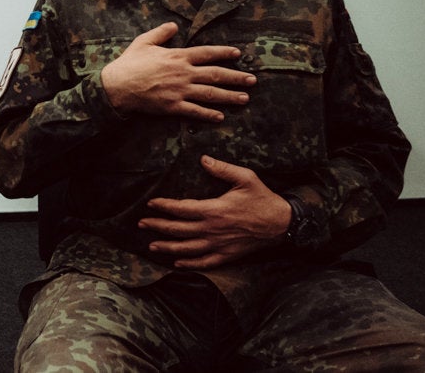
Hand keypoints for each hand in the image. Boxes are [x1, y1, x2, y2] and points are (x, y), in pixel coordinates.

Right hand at [100, 22, 254, 122]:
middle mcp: (183, 73)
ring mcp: (179, 91)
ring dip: (229, 96)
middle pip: (216, 74)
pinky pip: (195, 111)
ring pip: (210, 94)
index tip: (238, 54)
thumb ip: (161, 33)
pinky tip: (220, 117)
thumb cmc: (129, 63)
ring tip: (244, 99)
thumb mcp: (144, 41)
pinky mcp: (173, 106)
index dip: (224, 53)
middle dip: (236, 77)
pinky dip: (208, 114)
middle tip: (252, 80)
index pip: (207, 53)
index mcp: (178, 56)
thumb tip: (174, 25)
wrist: (117, 86)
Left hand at [137, 155, 290, 268]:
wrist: (282, 224)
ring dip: (167, 247)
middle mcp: (212, 230)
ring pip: (186, 249)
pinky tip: (177, 262)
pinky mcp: (227, 255)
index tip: (150, 204)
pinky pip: (204, 262)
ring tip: (151, 246)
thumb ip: (223, 169)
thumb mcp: (245, 178)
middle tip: (141, 224)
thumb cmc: (263, 199)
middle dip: (157, 227)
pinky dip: (189, 264)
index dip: (164, 206)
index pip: (181, 209)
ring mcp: (219, 245)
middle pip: (178, 230)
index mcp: (214, 210)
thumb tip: (203, 159)